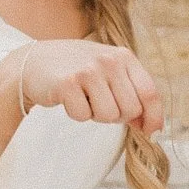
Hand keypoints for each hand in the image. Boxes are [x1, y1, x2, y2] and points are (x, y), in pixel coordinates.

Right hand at [18, 38, 163, 134]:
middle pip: (130, 110)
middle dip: (117, 116)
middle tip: (99, 103)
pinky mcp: (67, 83)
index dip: (153, 117)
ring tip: (84, 98)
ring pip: (108, 116)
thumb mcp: (109, 72)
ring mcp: (88, 70)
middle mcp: (108, 60)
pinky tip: (69, 98)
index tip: (150, 132)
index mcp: (124, 56)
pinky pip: (83, 116)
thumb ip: (131, 93)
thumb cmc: (78, 70)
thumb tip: (151, 127)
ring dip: (95, 115)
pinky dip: (76, 113)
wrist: (35, 61)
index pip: (150, 93)